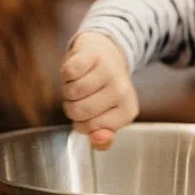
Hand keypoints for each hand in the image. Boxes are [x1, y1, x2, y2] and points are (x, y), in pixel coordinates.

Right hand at [59, 31, 137, 148]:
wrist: (106, 54)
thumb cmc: (103, 90)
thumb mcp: (107, 118)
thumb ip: (102, 138)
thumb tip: (97, 139)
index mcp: (127, 111)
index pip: (91, 128)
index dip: (82, 123)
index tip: (89, 113)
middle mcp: (122, 91)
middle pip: (79, 111)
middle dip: (72, 107)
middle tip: (81, 98)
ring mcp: (109, 71)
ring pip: (72, 92)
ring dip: (67, 91)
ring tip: (78, 85)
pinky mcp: (94, 55)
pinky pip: (68, 72)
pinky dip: (66, 74)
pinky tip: (76, 72)